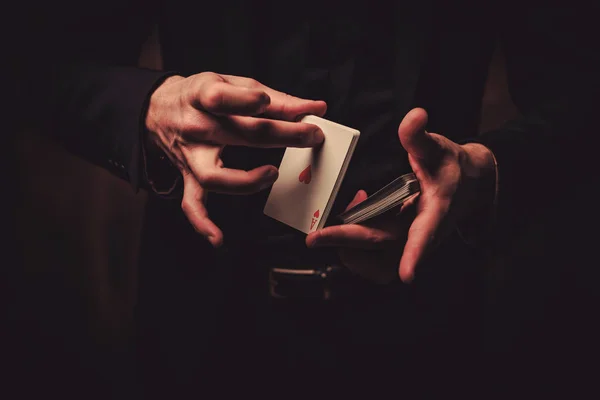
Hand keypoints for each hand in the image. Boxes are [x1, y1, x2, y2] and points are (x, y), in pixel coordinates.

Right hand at [146, 72, 326, 246]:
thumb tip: (316, 109)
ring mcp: (191, 156)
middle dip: (282, 135)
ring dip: (246, 180)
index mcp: (202, 95)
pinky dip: (203, 223)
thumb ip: (276, 98)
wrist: (157, 109)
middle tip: (311, 136)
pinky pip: (193, 204)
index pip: (221, 98)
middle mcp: (195, 127)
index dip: (244, 100)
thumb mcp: (232, 82)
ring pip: (214, 176)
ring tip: (272, 174)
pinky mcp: (189, 177)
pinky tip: (218, 238)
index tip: (266, 101)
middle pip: (239, 135)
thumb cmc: (201, 95)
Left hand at [306, 108, 495, 282]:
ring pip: (378, 266)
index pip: (426, 234)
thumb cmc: (450, 167)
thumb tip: (414, 115)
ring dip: (351, 251)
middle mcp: (423, 235)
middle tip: (316, 235)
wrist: (468, 187)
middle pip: (386, 252)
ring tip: (340, 219)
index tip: (408, 274)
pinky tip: (351, 217)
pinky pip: (373, 261)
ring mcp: (411, 246)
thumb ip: (420, 135)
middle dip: (348, 245)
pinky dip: (355, 248)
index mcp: (436, 211)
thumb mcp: (438, 147)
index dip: (416, 254)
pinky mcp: (400, 248)